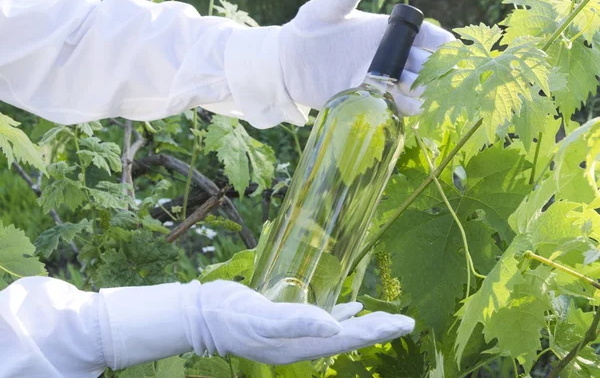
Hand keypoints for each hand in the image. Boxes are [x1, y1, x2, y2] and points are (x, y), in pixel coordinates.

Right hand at [184, 280, 414, 364]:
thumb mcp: (261, 318)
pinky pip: (321, 321)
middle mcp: (302, 344)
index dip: (375, 332)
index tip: (401, 325)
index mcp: (300, 346)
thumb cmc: (229, 315)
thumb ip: (297, 322)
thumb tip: (336, 328)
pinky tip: (352, 311)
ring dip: (364, 325)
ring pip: (339, 330)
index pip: (347, 340)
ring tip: (388, 320)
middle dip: (378, 330)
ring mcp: (295, 335)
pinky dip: (341, 316)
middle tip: (406, 323)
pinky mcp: (287, 321)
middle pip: (349, 338)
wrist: (202, 315)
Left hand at [279, 0, 454, 115]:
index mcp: (386, 32)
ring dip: (421, 93)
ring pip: (412, 89)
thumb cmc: (307, 30)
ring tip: (421, 97)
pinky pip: (390, 106)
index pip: (423, 35)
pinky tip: (407, 110)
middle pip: (423, 65)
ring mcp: (378, 80)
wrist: (286, 63)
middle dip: (433, 71)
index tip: (449, 48)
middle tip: (435, 77)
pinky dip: (402, 109)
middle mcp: (387, 57)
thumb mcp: (324, 10)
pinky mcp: (365, 99)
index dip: (439, 42)